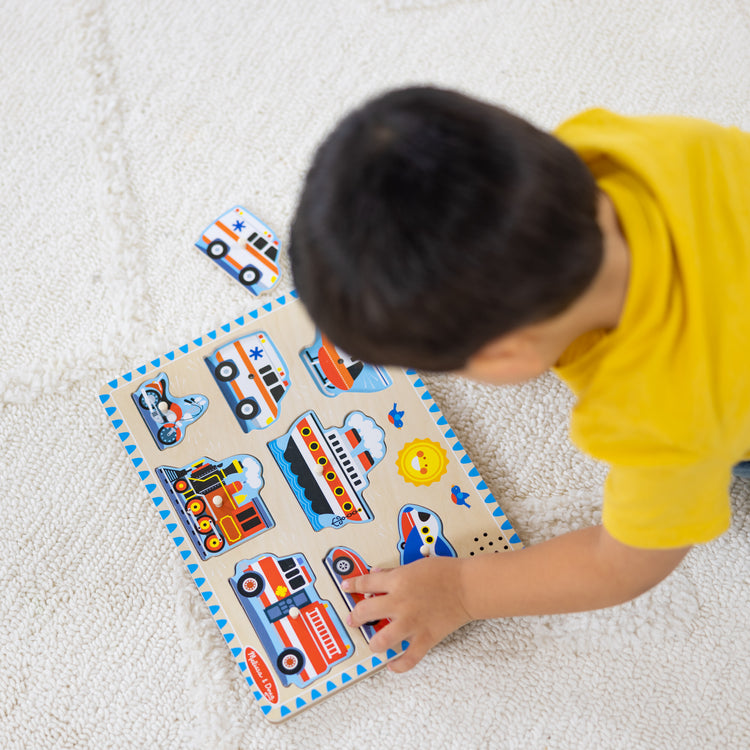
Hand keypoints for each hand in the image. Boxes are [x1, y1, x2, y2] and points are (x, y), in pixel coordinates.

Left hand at [342, 556, 471, 672]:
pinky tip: (392, 664)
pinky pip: (408, 658)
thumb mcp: (415, 565)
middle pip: (366, 611)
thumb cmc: (445, 572)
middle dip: (355, 616)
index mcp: (397, 582)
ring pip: (382, 640)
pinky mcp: (425, 638)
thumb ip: (393, 572)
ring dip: (374, 642)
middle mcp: (400, 603)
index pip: (366, 583)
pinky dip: (399, 665)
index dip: (353, 585)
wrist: (467, 586)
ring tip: (373, 641)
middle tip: (353, 619)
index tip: (346, 587)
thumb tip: (376, 574)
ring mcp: (411, 623)